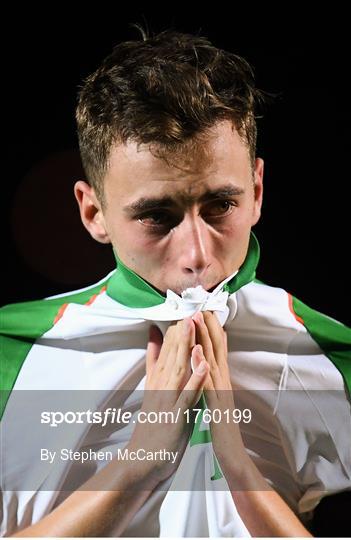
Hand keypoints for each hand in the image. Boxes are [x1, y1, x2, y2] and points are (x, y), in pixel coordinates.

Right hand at [126, 317, 209, 486]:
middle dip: (181, 329)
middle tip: (189, 305)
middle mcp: (161, 385)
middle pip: (171, 353)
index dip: (177, 327)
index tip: (185, 305)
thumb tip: (153, 334)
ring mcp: (168, 399)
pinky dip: (196, 380)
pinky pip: (188, 395)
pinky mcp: (176, 415)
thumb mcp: (151, 387)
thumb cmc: (152, 422)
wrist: (142, 458)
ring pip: (178, 368)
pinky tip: (205, 364)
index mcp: (158, 379)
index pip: (166, 348)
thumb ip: (152, 360)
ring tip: (193, 324)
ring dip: (185, 346)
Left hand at [192, 311, 248, 478]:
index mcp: (219, 379)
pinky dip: (202, 366)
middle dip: (209, 325)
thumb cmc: (221, 427)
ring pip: (213, 359)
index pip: (215, 349)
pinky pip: (208, 381)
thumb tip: (207, 366)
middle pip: (216, 348)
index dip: (209, 328)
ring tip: (198, 317)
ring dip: (206, 337)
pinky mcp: (217, 404)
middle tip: (202, 302)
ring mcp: (221, 391)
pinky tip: (196, 352)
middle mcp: (222, 380)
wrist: (232, 454)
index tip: (202, 309)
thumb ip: (211, 381)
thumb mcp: (215, 399)